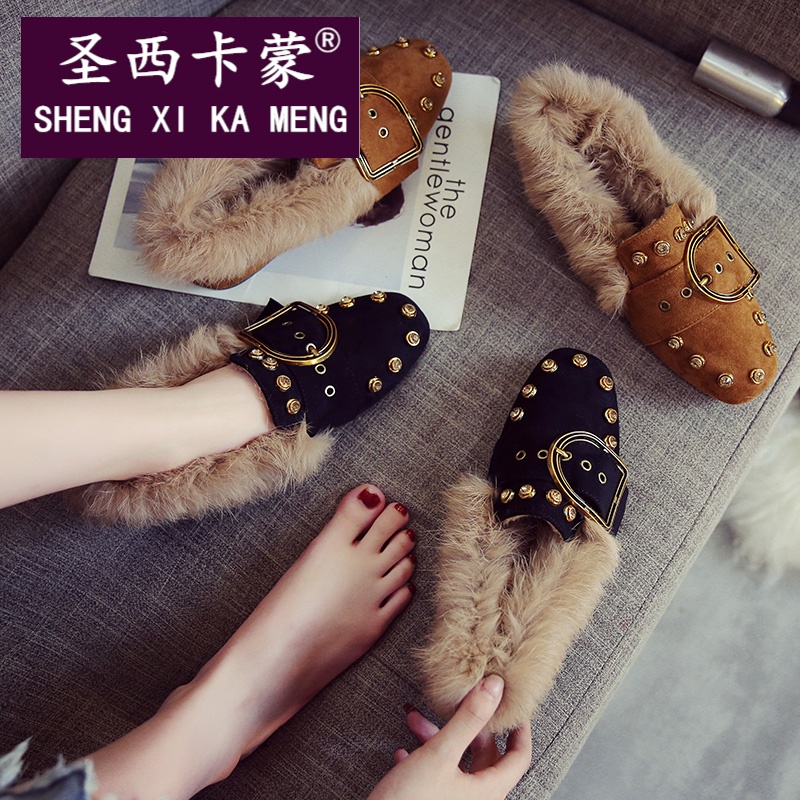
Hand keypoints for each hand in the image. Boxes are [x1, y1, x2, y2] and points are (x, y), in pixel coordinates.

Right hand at [366, 675, 531, 799]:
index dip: (519, 729)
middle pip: (484, 757)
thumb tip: (495, 687)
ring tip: (414, 722)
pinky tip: (404, 753)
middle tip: (453, 706)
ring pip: (456, 764)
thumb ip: (468, 719)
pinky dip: (424, 761)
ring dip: (437, 740)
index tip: (513, 706)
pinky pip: (437, 778)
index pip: (519, 758)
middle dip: (464, 727)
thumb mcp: (439, 754)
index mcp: (487, 791)